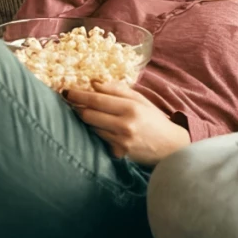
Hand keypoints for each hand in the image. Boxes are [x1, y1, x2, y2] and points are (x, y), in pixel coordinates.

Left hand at [65, 81, 190, 166]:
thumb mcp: (139, 100)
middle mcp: (124, 125)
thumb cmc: (154, 120)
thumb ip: (117, 90)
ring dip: (88, 120)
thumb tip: (94, 83)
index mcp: (130, 107)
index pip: (96, 100)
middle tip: (70, 102)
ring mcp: (121, 141)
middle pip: (88, 115)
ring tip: (90, 114)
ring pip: (92, 128)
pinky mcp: (119, 153)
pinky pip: (100, 140)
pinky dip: (98, 132)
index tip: (66, 91)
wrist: (170, 147)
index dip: (78, 95)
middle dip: (77, 108)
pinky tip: (104, 129)